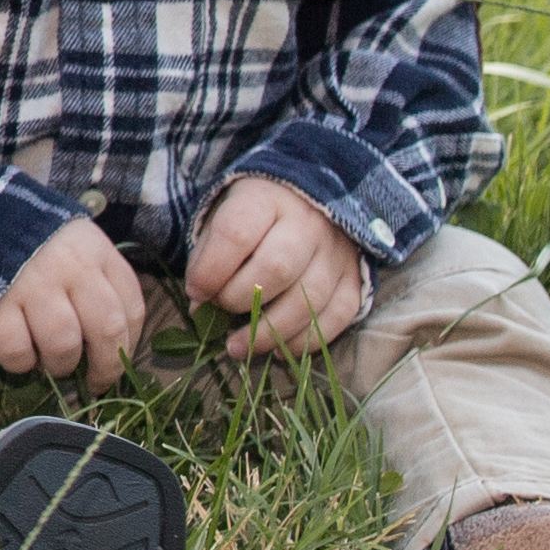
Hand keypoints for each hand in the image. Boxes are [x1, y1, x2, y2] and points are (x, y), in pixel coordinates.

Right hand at [0, 218, 149, 387]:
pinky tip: (20, 355)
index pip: (130, 308)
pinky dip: (21, 363)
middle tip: (94, 380)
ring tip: (51, 363)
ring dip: (61, 365)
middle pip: (105, 330)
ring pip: (62, 345)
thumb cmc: (34, 239)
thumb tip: (113, 340)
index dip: (128, 345)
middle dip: (105, 366)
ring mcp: (29, 285)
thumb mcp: (77, 244)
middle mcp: (68, 267)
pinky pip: (16, 351)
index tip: (118, 362)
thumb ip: (98, 280)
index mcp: (94, 251)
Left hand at [187, 171, 371, 359]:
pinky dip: (305, 340)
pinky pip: (338, 316)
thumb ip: (209, 258)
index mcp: (266, 200)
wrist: (309, 200)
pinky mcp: (354, 277)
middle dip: (238, 299)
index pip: (236, 234)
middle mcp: (307, 223)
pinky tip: (276, 349)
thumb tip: (202, 306)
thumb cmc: (254, 216)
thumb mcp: (224, 218)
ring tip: (237, 346)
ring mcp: (336, 251)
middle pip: (276, 268)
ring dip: (269, 332)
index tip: (196, 291)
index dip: (211, 269)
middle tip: (219, 311)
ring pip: (308, 298)